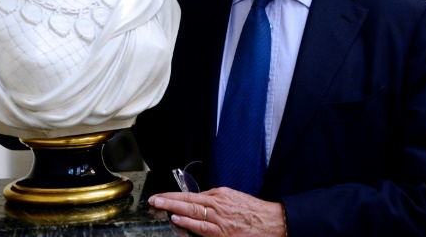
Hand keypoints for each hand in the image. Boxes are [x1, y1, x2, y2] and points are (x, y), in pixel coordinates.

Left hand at [149, 188, 285, 236]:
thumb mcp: (232, 198)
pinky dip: (189, 222)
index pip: (190, 194)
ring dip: (173, 208)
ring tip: (159, 207)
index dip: (173, 195)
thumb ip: (215, 201)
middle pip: (188, 200)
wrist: (272, 221)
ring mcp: (219, 217)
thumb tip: (198, 203)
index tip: (159, 196)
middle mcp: (217, 203)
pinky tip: (178, 220)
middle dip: (168, 200)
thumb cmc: (253, 211)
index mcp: (218, 194)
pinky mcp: (223, 231)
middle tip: (153, 199)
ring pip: (192, 210)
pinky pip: (203, 226)